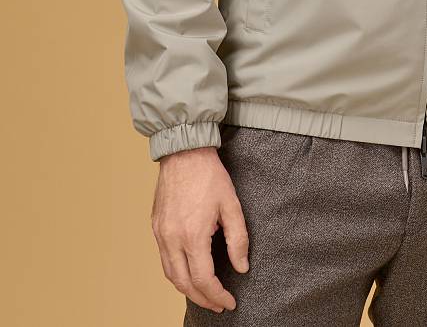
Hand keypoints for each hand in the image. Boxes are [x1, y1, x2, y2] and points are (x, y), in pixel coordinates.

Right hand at [151, 146, 249, 312]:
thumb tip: (241, 266)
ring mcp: (160, 234)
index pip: (204, 279)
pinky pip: (164, 260)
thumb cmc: (209, 175)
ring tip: (205, 293)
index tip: (230, 301)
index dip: (217, 295)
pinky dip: (176, 273)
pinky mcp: (156, 227)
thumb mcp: (232, 205)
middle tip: (219, 304)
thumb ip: (238, 239)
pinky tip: (189, 272)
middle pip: (184, 284)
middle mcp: (172, 239)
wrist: (184, 152)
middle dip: (203, 299)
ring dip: (187, 289)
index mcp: (193, 235)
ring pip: (170, 275)